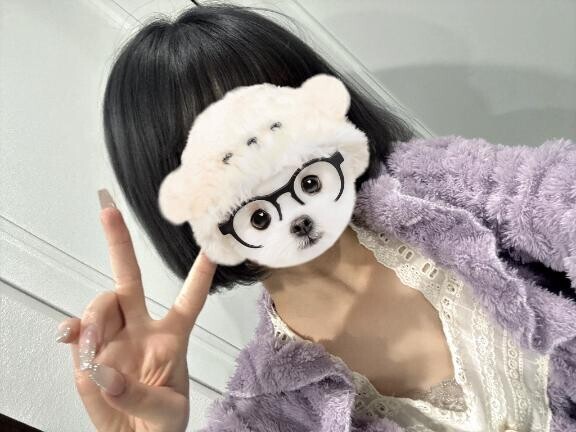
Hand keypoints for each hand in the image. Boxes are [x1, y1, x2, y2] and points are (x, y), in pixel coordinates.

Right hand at [56, 190, 216, 431]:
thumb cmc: (161, 426)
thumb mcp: (169, 414)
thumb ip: (142, 395)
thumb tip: (106, 373)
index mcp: (172, 337)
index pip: (190, 299)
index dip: (201, 273)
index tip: (212, 246)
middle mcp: (141, 329)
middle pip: (130, 280)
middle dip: (120, 244)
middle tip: (108, 210)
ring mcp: (113, 338)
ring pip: (101, 303)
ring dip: (94, 316)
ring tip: (94, 347)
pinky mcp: (90, 353)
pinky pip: (76, 331)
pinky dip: (71, 331)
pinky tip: (70, 337)